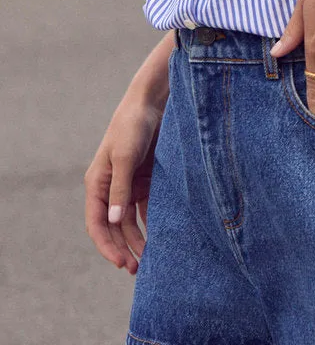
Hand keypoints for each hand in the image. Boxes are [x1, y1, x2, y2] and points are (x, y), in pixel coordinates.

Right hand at [84, 95, 162, 273]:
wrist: (152, 102)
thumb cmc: (132, 126)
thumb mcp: (124, 157)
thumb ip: (120, 189)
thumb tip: (113, 221)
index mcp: (97, 183)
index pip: (96, 223)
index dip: (106, 245)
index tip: (120, 262)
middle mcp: (110, 187)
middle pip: (113, 226)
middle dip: (123, 247)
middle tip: (137, 269)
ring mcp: (129, 184)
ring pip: (130, 221)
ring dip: (137, 239)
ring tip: (149, 259)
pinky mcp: (147, 179)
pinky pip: (147, 207)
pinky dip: (151, 222)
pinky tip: (160, 236)